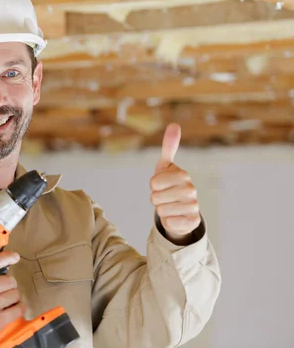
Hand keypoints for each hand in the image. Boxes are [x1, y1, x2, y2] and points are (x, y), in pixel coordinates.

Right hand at [0, 250, 24, 347]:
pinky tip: (12, 310)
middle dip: (9, 286)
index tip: (14, 256)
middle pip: (10, 280)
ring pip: (15, 294)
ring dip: (14, 299)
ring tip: (6, 303)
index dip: (6, 257)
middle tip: (3, 292)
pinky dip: (19, 309)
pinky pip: (18, 309)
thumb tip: (1, 269)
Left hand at [150, 123, 200, 244]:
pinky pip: (171, 222)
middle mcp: (191, 190)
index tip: (160, 184)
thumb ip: (169, 146)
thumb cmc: (169, 184)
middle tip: (164, 196)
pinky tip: (175, 217)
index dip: (153, 185)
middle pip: (155, 197)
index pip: (154, 182)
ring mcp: (193, 206)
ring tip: (169, 206)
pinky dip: (169, 221)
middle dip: (155, 198)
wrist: (180, 208)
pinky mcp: (192, 222)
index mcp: (183, 175)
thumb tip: (174, 124)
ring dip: (161, 210)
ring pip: (161, 210)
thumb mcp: (165, 166)